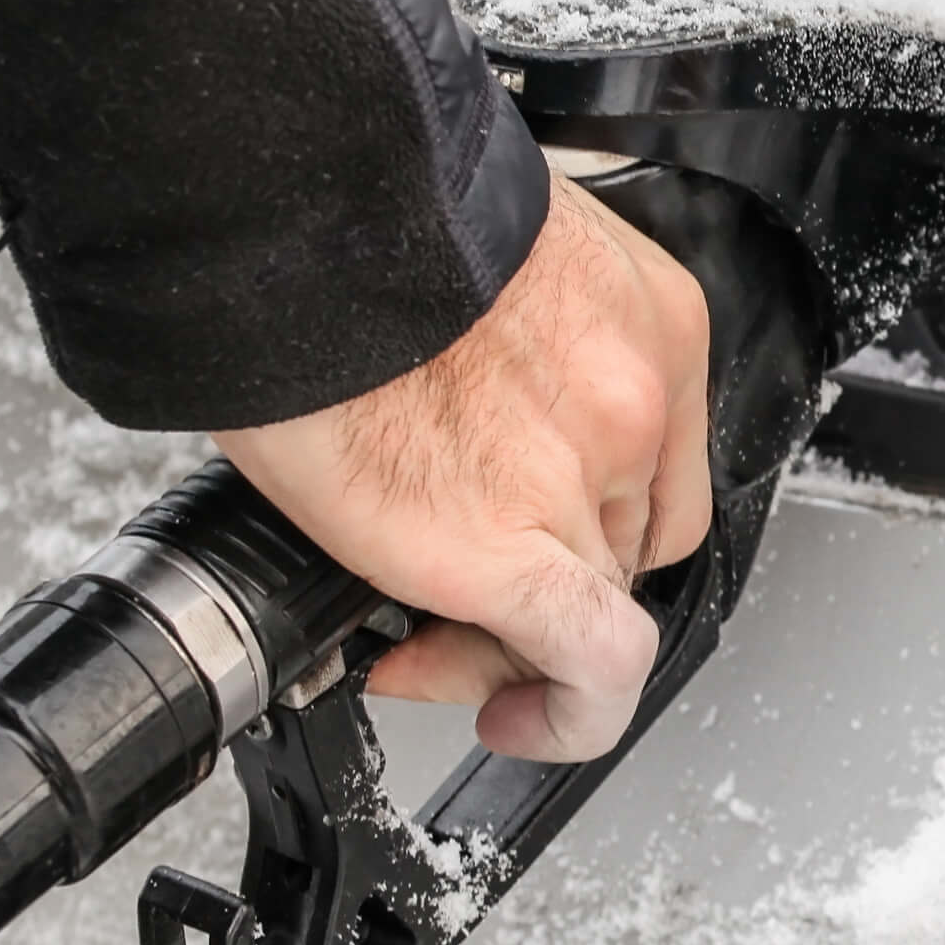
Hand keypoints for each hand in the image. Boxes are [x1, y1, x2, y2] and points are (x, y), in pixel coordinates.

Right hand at [213, 171, 713, 761]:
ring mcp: (587, 476)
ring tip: (434, 645)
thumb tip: (452, 415)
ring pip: (601, 609)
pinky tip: (511, 719)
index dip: (586, 516)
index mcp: (641, 319)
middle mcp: (634, 399)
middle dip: (545, 582)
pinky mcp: (518, 551)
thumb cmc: (350, 227)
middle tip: (456, 599)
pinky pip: (594, 667)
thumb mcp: (485, 271)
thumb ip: (511, 350)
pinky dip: (568, 716)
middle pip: (624, 539)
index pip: (653, 460)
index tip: (522, 531)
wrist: (291, 225)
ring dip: (521, 644)